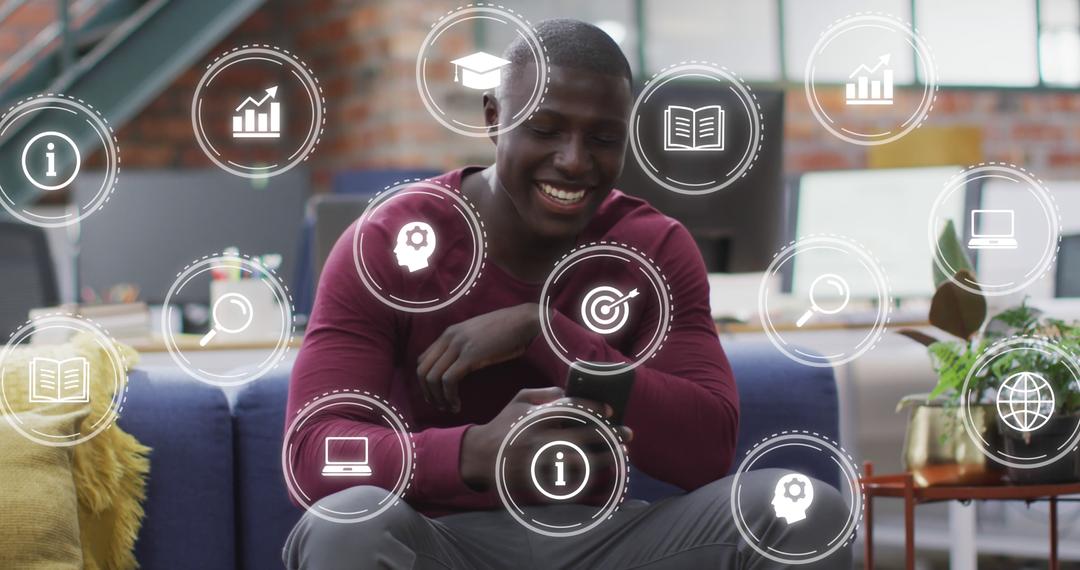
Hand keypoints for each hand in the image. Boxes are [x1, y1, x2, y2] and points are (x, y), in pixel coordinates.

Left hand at [417, 303, 540, 411]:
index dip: (425, 381)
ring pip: (432, 377)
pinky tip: (458, 404)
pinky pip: (448, 380)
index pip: (423, 359)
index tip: (436, 395)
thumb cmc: (508, 332)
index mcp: (449, 333)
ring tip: (449, 408)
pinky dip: (449, 396)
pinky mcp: (469, 355)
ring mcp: (458, 345)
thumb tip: (461, 367)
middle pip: (422, 370)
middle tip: (440, 406)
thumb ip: (465, 348)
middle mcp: (449, 337)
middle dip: (428, 392)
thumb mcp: (478, 337)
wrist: (524, 322)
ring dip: (437, 398)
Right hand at [459, 387, 632, 491]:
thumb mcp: (518, 400)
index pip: (572, 409)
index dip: (595, 409)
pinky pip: (567, 482)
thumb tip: (568, 391)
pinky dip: (586, 478)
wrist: (479, 456)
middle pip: (582, 437)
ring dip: (604, 459)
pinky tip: (601, 474)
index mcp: (536, 417)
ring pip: (580, 462)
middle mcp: (538, 439)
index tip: (611, 411)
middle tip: (628, 435)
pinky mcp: (536, 481)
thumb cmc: (503, 425)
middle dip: (608, 435)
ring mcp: (537, 462)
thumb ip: (544, 393)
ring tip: (621, 455)